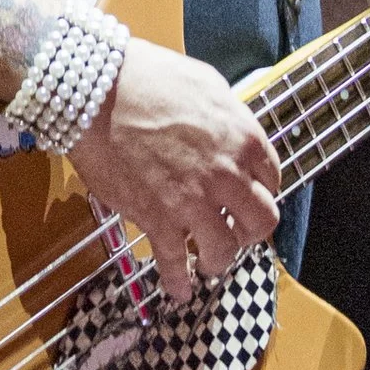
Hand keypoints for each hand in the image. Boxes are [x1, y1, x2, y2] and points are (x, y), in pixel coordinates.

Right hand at [69, 37, 281, 308]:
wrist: (97, 93)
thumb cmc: (146, 78)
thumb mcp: (206, 83)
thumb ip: (227, 116)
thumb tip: (229, 131)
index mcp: (243, 138)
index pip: (272, 179)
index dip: (260, 191)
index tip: (247, 198)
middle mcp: (227, 175)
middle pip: (261, 221)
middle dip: (251, 230)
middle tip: (237, 231)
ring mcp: (193, 202)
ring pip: (225, 250)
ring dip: (219, 259)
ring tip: (209, 260)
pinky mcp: (158, 219)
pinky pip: (175, 262)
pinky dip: (178, 282)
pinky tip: (179, 291)